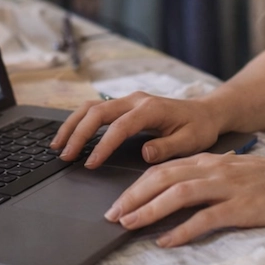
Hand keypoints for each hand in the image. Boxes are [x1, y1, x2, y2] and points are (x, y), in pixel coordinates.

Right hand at [49, 91, 223, 167]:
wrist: (206, 112)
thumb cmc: (199, 128)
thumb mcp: (191, 142)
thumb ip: (168, 148)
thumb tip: (145, 153)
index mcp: (151, 109)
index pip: (120, 126)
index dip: (103, 145)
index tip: (90, 164)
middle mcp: (136, 100)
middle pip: (98, 112)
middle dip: (78, 133)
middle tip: (65, 156)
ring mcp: (129, 100)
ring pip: (92, 107)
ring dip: (73, 125)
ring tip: (58, 145)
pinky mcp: (125, 105)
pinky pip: (96, 109)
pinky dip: (80, 121)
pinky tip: (70, 135)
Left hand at [105, 152, 264, 245]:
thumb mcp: (232, 170)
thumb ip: (205, 176)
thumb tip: (173, 192)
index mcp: (209, 160)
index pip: (163, 168)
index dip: (136, 185)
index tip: (117, 201)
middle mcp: (213, 170)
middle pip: (163, 177)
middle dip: (132, 196)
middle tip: (111, 214)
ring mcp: (228, 188)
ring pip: (178, 194)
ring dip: (149, 210)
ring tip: (129, 224)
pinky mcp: (242, 207)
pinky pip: (205, 218)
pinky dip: (181, 230)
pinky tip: (166, 240)